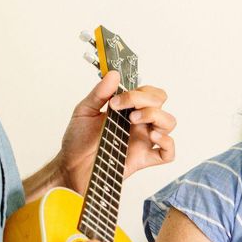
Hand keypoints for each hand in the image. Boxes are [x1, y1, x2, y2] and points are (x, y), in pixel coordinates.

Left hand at [57, 71, 175, 192]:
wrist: (72, 166)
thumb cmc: (78, 141)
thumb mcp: (84, 111)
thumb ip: (99, 93)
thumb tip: (113, 74)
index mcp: (128, 110)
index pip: (147, 93)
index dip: (139, 92)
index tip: (116, 101)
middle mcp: (139, 123)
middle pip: (160, 103)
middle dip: (147, 102)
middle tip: (127, 112)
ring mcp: (143, 141)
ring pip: (169, 123)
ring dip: (156, 116)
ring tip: (134, 121)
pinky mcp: (144, 159)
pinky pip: (168, 153)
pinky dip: (166, 143)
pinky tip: (152, 137)